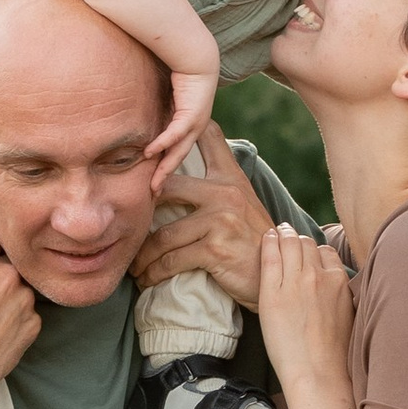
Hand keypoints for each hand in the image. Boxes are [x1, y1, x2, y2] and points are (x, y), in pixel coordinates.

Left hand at [133, 144, 276, 310]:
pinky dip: (154, 272)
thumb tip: (181, 173)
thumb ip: (218, 185)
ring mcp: (220, 220)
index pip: (208, 136)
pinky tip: (147, 279)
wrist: (278, 277)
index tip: (153, 139)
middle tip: (128, 226)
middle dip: (142, 209)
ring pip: (164, 234)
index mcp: (231, 177)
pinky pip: (171, 259)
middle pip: (167, 186)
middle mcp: (225, 193)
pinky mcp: (215, 249)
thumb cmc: (253, 242)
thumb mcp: (243, 204)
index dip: (180, 129)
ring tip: (135, 265)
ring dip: (144, 255)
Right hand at [147, 64, 217, 195]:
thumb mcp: (163, 95)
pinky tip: (150, 154)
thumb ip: (151, 108)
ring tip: (153, 185)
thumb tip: (130, 113)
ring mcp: (196, 122)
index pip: (175, 151)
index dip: (163, 167)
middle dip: (165, 177)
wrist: (196, 53)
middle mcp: (196, 127)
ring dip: (165, 169)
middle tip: (153, 194)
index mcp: (190, 124)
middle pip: (178, 157)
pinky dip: (163, 143)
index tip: (152, 183)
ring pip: (179, 151)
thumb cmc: (178, 69)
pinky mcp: (192, 113)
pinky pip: (175, 132)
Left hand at [254, 222, 357, 408]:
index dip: (314, 251)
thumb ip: (340, 293)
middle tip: (288, 237)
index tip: (307, 254)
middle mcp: (319, 276)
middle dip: (297, 240)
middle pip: (307, 243)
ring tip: (277, 233)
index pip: (326, 252)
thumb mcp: (347, 315)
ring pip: (289, 243)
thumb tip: (334, 286)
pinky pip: (269, 256)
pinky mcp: (273, 293)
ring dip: (283, 235)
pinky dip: (268, 242)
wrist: (317, 373)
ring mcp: (295, 282)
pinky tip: (266, 238)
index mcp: (339, 282)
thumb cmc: (333, 353)